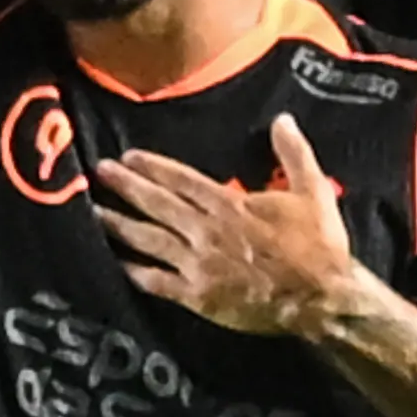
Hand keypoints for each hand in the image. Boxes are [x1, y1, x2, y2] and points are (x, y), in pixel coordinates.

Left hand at [96, 114, 356, 338]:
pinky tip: (117, 263)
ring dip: (120, 225)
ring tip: (94, 212)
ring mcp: (199, 265)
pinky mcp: (198, 297)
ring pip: (149, 240)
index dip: (152, 167)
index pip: (182, 180)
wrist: (322, 298)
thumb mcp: (313, 191)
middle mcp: (207, 231)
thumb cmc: (319, 245)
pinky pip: (159, 282)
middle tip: (99, 172)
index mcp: (230, 204)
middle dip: (126, 187)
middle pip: (158, 205)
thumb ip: (294, 153)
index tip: (128, 157)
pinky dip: (136, 272)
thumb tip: (282, 118)